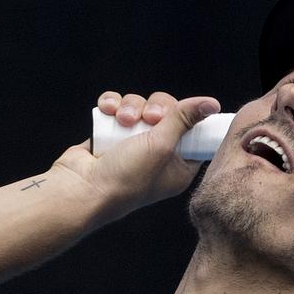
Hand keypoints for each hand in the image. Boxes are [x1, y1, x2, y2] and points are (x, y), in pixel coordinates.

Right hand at [52, 90, 220, 217]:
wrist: (80, 189)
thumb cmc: (125, 177)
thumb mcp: (162, 146)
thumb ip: (184, 120)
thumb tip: (212, 103)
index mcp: (178, 165)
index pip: (195, 134)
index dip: (190, 119)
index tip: (183, 113)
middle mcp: (157, 155)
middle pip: (167, 113)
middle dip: (156, 108)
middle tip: (149, 117)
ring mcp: (132, 144)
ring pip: (140, 107)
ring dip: (130, 107)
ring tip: (121, 119)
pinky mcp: (109, 134)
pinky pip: (117, 107)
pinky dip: (112, 105)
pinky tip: (108, 110)